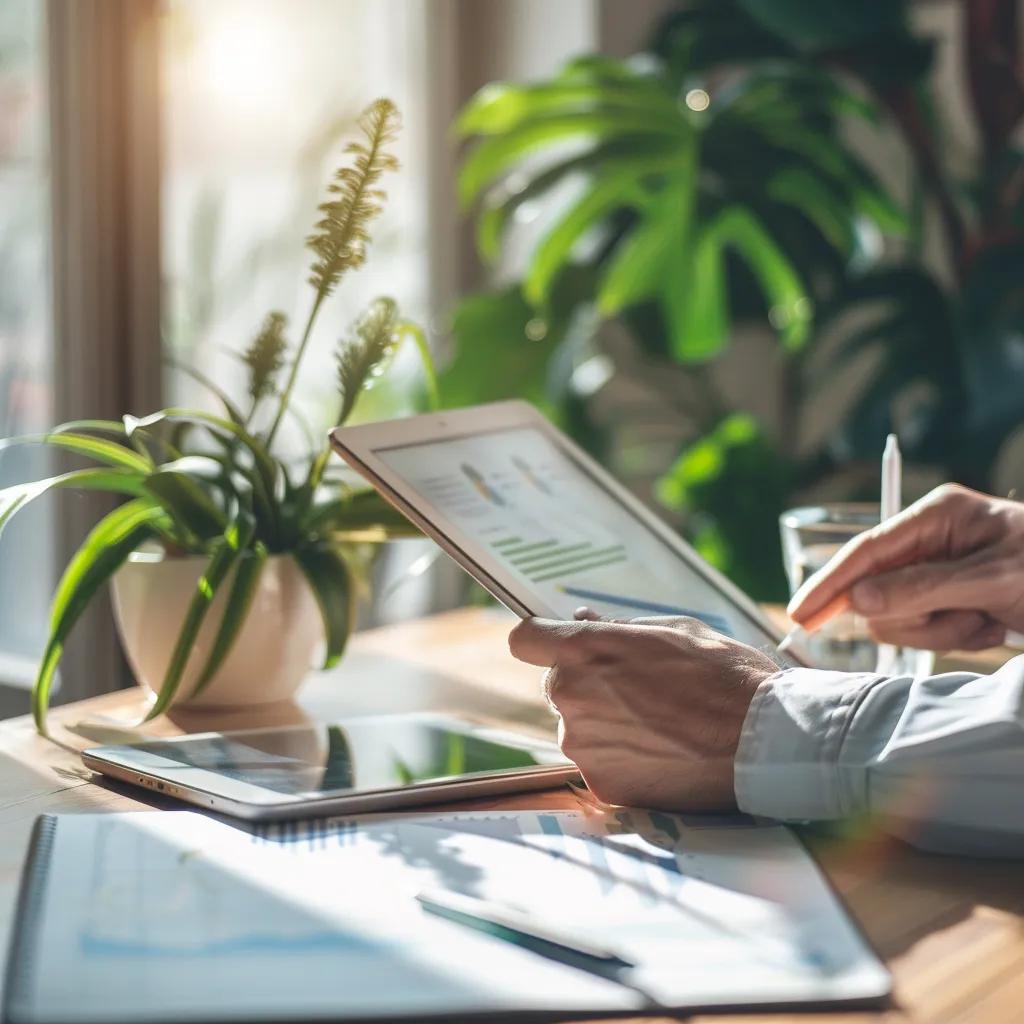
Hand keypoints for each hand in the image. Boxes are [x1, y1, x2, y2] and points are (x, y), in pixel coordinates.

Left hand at [507, 613, 779, 810]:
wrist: (763, 740)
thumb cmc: (725, 675)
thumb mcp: (674, 630)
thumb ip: (618, 629)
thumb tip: (584, 621)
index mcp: (587, 650)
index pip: (525, 640)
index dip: (541, 641)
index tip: (557, 645)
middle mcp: (573, 696)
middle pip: (558, 686)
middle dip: (587, 685)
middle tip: (638, 691)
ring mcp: (584, 745)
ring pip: (579, 728)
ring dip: (606, 725)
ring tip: (660, 726)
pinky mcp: (603, 784)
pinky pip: (600, 764)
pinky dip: (623, 760)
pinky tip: (663, 754)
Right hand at [788, 483, 1023, 650]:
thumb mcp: (994, 577)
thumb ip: (923, 587)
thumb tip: (859, 600)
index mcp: (936, 517)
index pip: (866, 551)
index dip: (828, 583)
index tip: (799, 614)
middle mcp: (929, 541)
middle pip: (878, 591)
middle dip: (915, 615)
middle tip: (963, 618)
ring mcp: (938, 571)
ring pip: (899, 617)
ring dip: (943, 629)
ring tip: (988, 619)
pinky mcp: (949, 598)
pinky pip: (925, 629)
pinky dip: (958, 634)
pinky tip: (993, 623)